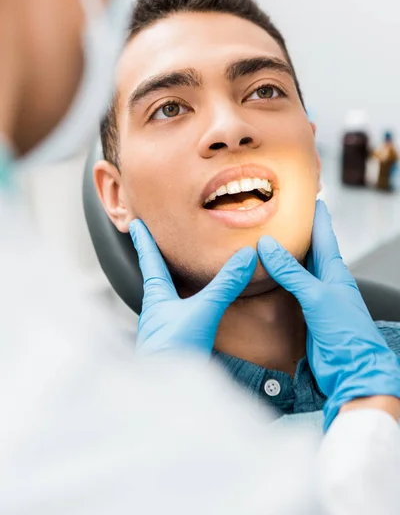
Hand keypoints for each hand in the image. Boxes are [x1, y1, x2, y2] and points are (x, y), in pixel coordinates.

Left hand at [129, 220, 257, 356]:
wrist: (164, 397)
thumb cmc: (174, 350)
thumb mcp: (203, 311)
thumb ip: (224, 285)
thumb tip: (245, 255)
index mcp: (156, 297)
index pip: (149, 260)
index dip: (144, 240)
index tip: (135, 224)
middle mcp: (155, 310)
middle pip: (153, 278)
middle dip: (153, 260)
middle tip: (151, 243)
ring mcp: (163, 328)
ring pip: (164, 298)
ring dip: (168, 283)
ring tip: (172, 272)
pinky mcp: (174, 344)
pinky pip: (176, 316)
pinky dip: (182, 305)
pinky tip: (190, 309)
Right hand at [258, 200, 399, 430]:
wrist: (350, 370)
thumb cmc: (345, 332)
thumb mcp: (317, 296)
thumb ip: (291, 272)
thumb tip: (267, 245)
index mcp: (335, 271)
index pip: (324, 236)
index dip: (317, 217)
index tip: (310, 198)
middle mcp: (326, 281)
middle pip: (311, 250)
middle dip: (300, 232)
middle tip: (284, 214)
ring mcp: (315, 298)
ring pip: (298, 270)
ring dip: (286, 255)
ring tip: (271, 238)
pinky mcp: (304, 314)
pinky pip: (289, 289)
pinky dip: (278, 279)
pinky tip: (268, 274)